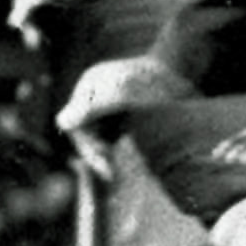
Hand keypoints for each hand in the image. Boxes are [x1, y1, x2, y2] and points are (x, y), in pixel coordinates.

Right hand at [54, 54, 194, 179]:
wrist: (184, 72)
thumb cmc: (156, 83)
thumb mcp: (124, 96)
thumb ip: (93, 108)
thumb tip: (61, 122)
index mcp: (91, 84)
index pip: (75, 122)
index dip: (86, 145)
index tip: (104, 162)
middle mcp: (96, 92)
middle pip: (84, 130)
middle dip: (95, 152)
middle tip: (110, 173)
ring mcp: (108, 101)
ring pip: (96, 134)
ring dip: (104, 152)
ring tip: (114, 169)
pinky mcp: (122, 110)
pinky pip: (110, 134)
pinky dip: (114, 147)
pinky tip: (122, 158)